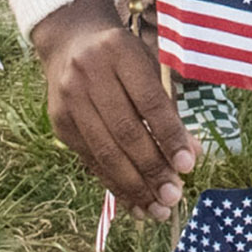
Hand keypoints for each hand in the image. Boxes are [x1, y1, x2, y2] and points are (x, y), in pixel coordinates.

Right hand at [29, 0, 197, 217]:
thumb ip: (170, 109)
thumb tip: (192, 155)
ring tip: (158, 209)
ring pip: (105, 151)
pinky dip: (115, 185)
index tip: (189, 165)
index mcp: (118, 51)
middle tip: (174, 195)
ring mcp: (69, 99)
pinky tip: (136, 203)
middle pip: (124, 130)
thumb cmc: (123, 58)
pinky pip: (91, 160)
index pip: (149, 101)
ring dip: (134, 186)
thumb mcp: (149, 68)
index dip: (170, 135)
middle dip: (152, 168)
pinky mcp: (59, 122)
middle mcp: (88, 73)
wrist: (71, 42)